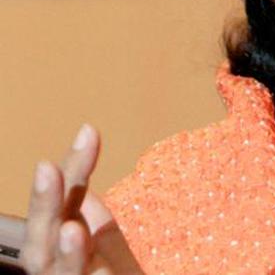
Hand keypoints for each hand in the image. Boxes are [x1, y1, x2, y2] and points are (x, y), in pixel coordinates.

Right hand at [21, 124, 143, 273]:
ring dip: (65, 252)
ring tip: (69, 228)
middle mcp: (60, 266)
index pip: (67, 200)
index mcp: (64, 243)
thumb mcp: (108, 241)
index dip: (74, 167)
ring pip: (60, 272)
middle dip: (43, 204)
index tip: (89, 130)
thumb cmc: (115, 273)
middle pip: (46, 237)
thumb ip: (93, 214)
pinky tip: (96, 261)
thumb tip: (79, 179)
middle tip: (46, 166)